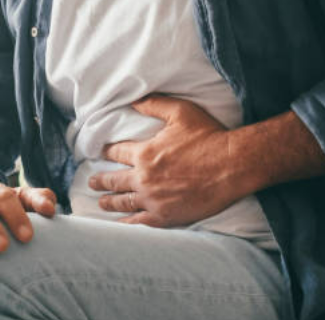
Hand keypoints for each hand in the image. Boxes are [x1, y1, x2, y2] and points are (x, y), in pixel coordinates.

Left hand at [89, 94, 245, 227]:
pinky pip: (139, 222)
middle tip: (91, 182)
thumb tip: (132, 100)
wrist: (234, 165)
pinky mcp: (166, 216)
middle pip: (114, 180)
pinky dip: (126, 223)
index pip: (116, 153)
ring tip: (101, 202)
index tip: (99, 153)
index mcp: (144, 153)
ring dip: (109, 202)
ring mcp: (154, 200)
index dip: (106, 152)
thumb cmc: (209, 136)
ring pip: (123, 202)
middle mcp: (144, 178)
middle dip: (100, 181)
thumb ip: (153, 104)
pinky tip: (120, 224)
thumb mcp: (180, 111)